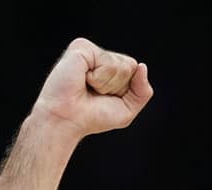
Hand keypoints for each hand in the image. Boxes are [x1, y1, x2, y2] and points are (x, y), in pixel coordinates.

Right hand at [32, 38, 153, 138]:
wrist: (68, 120)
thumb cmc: (93, 116)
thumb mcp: (127, 109)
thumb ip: (142, 91)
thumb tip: (142, 66)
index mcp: (110, 67)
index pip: (135, 69)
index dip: (126, 89)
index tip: (105, 97)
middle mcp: (100, 56)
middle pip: (130, 66)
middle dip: (117, 87)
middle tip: (95, 93)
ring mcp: (90, 50)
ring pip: (120, 66)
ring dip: (106, 84)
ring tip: (87, 87)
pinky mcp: (81, 47)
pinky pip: (107, 63)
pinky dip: (99, 78)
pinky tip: (83, 79)